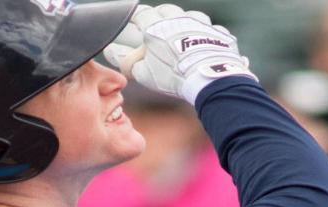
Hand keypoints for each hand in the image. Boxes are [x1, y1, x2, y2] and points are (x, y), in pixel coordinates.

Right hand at [103, 4, 254, 103]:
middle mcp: (178, 18)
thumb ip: (126, 60)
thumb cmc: (173, 74)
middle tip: (155, 23)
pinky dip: (202, 32)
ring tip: (179, 31)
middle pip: (165, 10)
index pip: (141, 14)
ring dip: (182, 21)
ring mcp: (199, 22)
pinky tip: (201, 40)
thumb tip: (111, 51)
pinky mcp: (216, 31)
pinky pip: (207, 27)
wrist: (208, 76)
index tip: (130, 18)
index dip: (134, 16)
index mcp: (157, 26)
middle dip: (158, 15)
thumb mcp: (144, 72)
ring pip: (188, 15)